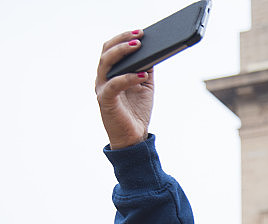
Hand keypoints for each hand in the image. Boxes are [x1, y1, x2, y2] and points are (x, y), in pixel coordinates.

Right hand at [95, 30, 153, 148]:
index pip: (112, 49)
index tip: (140, 31)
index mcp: (111, 73)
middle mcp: (103, 78)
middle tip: (139, 35)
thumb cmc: (137, 112)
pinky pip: (115, 84)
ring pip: (106, 63)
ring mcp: (102, 88)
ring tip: (138, 46)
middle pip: (106, 51)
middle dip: (122, 40)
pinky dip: (129, 77)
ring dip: (122, 52)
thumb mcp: (145, 87)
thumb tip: (154, 52)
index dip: (123, 38)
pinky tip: (143, 74)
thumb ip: (146, 70)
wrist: (133, 137)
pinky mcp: (105, 100)